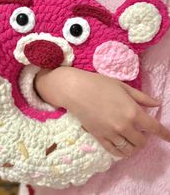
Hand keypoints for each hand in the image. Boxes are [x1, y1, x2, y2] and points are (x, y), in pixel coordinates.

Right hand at [35, 67, 169, 157]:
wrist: (76, 90)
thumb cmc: (99, 84)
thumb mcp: (123, 86)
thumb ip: (141, 97)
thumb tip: (157, 104)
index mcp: (132, 111)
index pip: (154, 128)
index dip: (165, 134)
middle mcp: (124, 126)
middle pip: (142, 142)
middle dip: (145, 138)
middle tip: (140, 131)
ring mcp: (111, 133)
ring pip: (129, 149)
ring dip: (133, 147)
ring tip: (131, 140)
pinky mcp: (99, 137)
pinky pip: (113, 151)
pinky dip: (121, 152)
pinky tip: (122, 147)